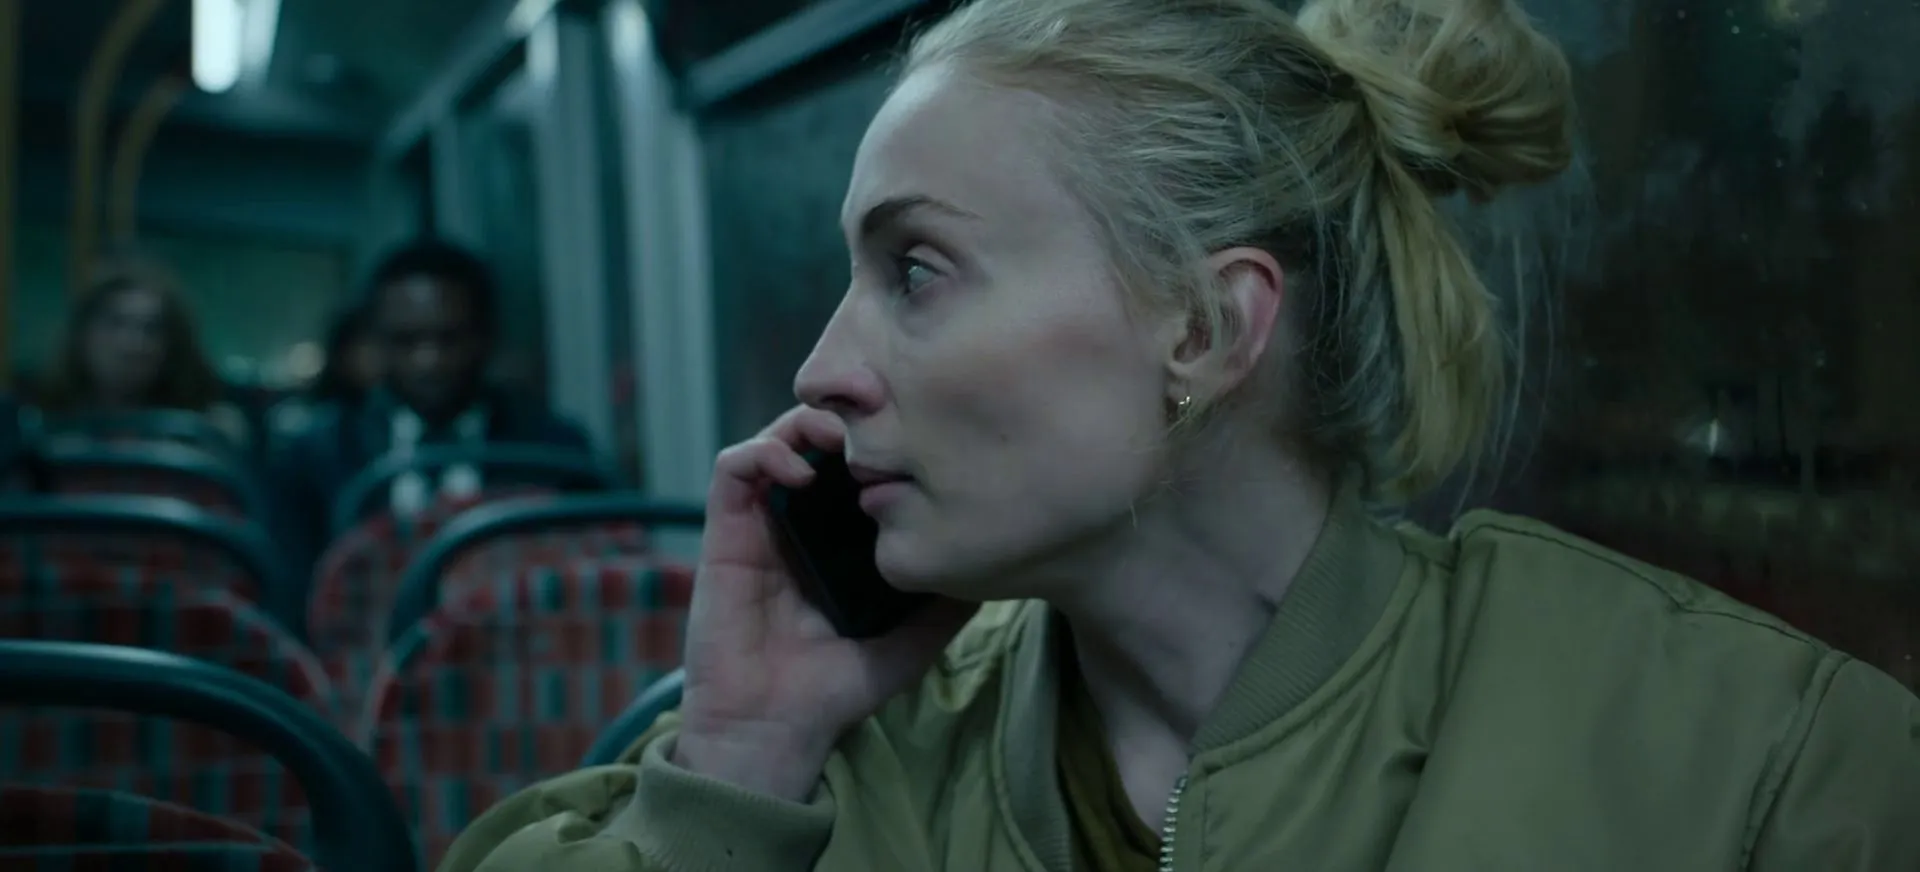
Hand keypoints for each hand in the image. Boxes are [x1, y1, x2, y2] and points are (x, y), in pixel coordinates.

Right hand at [673, 405, 975, 799]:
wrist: (775, 726)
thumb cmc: (839, 687)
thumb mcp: (915, 639)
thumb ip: (950, 599)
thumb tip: (1001, 561)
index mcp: (843, 534)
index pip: (861, 461)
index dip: (884, 434)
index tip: (919, 425)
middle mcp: (804, 519)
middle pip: (821, 436)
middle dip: (849, 412)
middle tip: (881, 408)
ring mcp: (763, 521)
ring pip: (778, 436)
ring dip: (808, 420)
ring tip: (842, 432)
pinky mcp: (726, 531)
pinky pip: (734, 468)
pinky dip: (763, 452)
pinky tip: (800, 471)